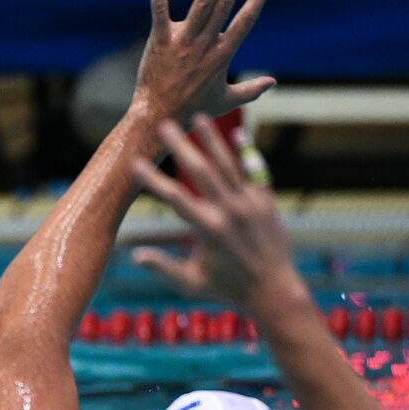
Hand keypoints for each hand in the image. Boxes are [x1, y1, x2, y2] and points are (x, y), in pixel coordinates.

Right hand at [131, 115, 304, 311]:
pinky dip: (246, 153)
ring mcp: (250, 204)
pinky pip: (254, 172)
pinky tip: (238, 134)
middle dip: (181, 146)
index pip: (174, 198)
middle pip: (201, 171)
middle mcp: (230, 211)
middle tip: (166, 124)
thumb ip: (162, 267)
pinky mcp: (266, 202)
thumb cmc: (227, 290)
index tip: (136, 163)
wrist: (274, 292)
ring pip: (228, 164)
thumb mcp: (190, 283)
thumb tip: (134, 255)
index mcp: (208, 230)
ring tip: (199, 117)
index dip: (153, 180)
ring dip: (212, 139)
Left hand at [132, 0, 274, 124]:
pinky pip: (159, 11)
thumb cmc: (191, 109)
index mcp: (222, 55)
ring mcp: (182, 42)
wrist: (158, 116)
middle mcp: (204, 45)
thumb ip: (251, 90)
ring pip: (200, 5)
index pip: (244, 21)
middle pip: (223, 6)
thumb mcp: (225, 101)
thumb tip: (273, 82)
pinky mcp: (160, 41)